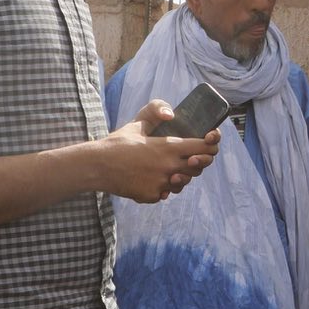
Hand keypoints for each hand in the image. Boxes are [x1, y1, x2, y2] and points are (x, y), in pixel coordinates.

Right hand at [97, 102, 219, 202]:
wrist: (97, 166)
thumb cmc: (117, 143)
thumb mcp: (137, 123)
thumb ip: (155, 113)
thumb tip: (171, 115)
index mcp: (168, 147)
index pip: (203, 147)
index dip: (211, 144)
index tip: (211, 140)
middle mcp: (169, 167)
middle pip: (198, 166)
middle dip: (199, 160)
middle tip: (191, 155)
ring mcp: (161, 184)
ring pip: (183, 181)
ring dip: (181, 174)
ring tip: (170, 167)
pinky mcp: (152, 196)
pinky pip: (166, 192)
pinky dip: (163, 186)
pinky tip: (153, 178)